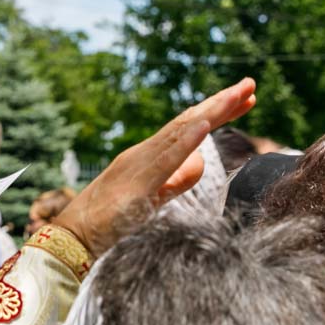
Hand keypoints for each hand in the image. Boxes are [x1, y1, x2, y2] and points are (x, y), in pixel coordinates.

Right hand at [54, 79, 256, 254]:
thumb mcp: (153, 200)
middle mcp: (144, 152)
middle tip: (251, 85)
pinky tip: (205, 124)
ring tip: (237, 95)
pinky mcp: (136, 184)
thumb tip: (202, 163)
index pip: (190, 128)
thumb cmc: (109, 224)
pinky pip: (165, 158)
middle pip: (189, 122)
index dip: (218, 113)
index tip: (245, 100)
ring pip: (180, 132)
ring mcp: (139, 164)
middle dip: (222, 103)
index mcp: (149, 157)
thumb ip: (176, 182)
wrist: (74, 239)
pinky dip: (186, 139)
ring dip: (211, 112)